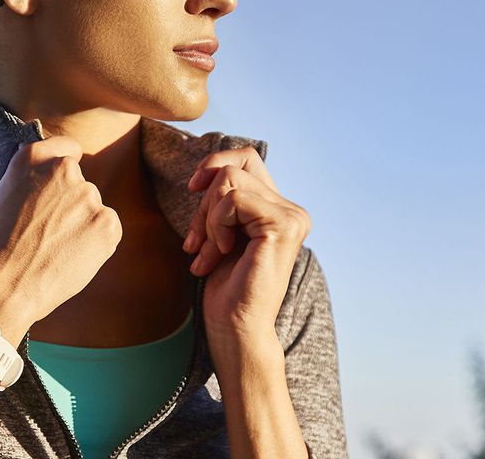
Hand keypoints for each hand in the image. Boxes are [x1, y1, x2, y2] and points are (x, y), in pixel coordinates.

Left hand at [181, 146, 310, 340]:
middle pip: (232, 170)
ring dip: (207, 219)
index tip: (192, 188)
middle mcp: (292, 210)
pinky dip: (216, 225)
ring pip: (229, 181)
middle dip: (203, 205)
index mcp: (280, 209)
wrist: (235, 328)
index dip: (215, 163)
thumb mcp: (220, 232)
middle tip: (196, 244)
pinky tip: (222, 253)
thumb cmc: (225, 288)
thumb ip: (224, 200)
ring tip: (208, 253)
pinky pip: (232, 201)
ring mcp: (291, 216)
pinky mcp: (282, 225)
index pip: (247, 157)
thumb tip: (208, 170)